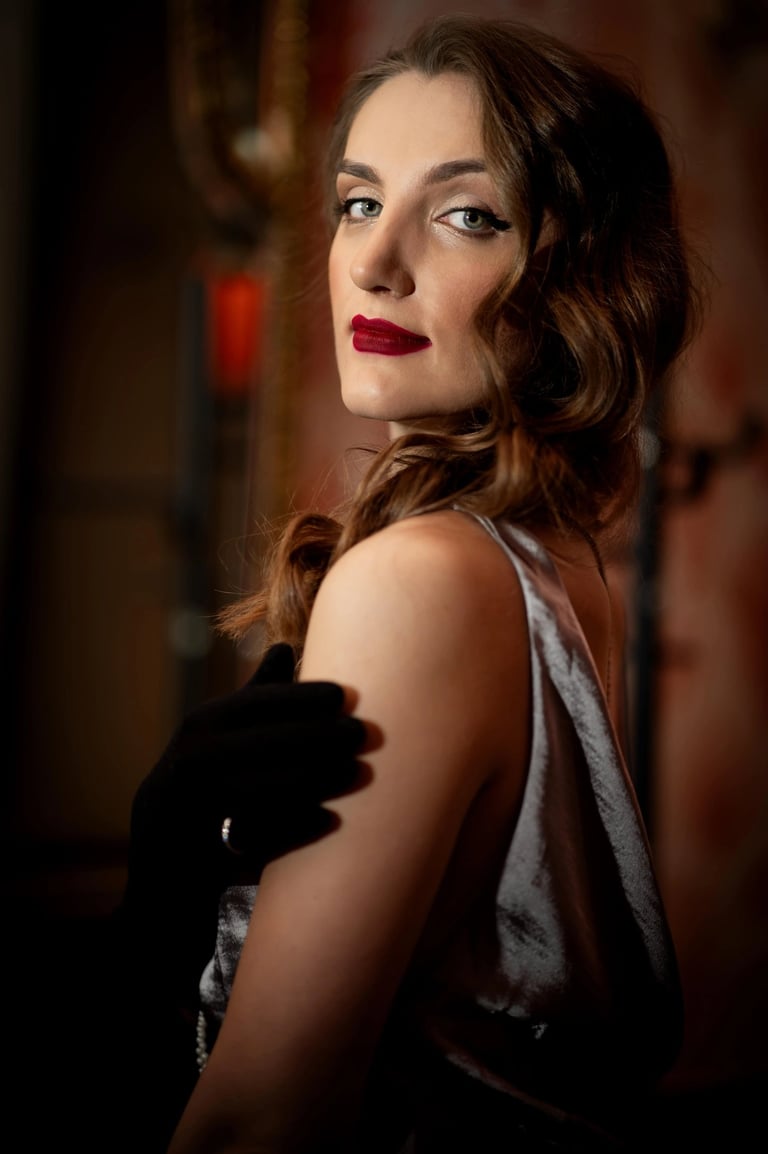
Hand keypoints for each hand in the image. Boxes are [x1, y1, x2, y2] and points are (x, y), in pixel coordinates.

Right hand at [117, 642, 365, 1011]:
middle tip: (362, 733)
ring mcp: (180, 815)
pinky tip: (330, 821)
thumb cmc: (207, 808)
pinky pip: (245, 841)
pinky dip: (288, 829)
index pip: (248, 706)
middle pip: (252, 744)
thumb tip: (287, 647)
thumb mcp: (220, 750)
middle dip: (312, 735)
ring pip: (251, 789)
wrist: (161, 900)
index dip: (296, 698)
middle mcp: (181, 768)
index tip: (344, 695)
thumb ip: (252, 705)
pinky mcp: (189, 862)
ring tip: (355, 772)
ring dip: (308, 778)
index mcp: (195, 733)